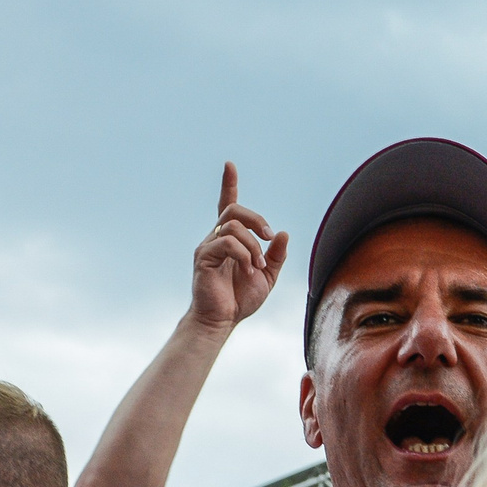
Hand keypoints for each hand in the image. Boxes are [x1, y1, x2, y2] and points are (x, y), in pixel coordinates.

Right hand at [191, 165, 287, 333]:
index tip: (230, 165)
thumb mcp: (267, 276)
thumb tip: (283, 233)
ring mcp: (208, 246)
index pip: (228, 205)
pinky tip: (249, 270)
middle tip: (268, 237)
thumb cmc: (240, 299)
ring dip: (253, 246)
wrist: (222, 321)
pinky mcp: (203, 257)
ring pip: (233, 226)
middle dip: (256, 219)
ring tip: (258, 267)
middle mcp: (216, 238)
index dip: (229, 185)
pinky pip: (227, 243)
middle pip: (234, 209)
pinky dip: (244, 255)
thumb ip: (276, 256)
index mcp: (230, 240)